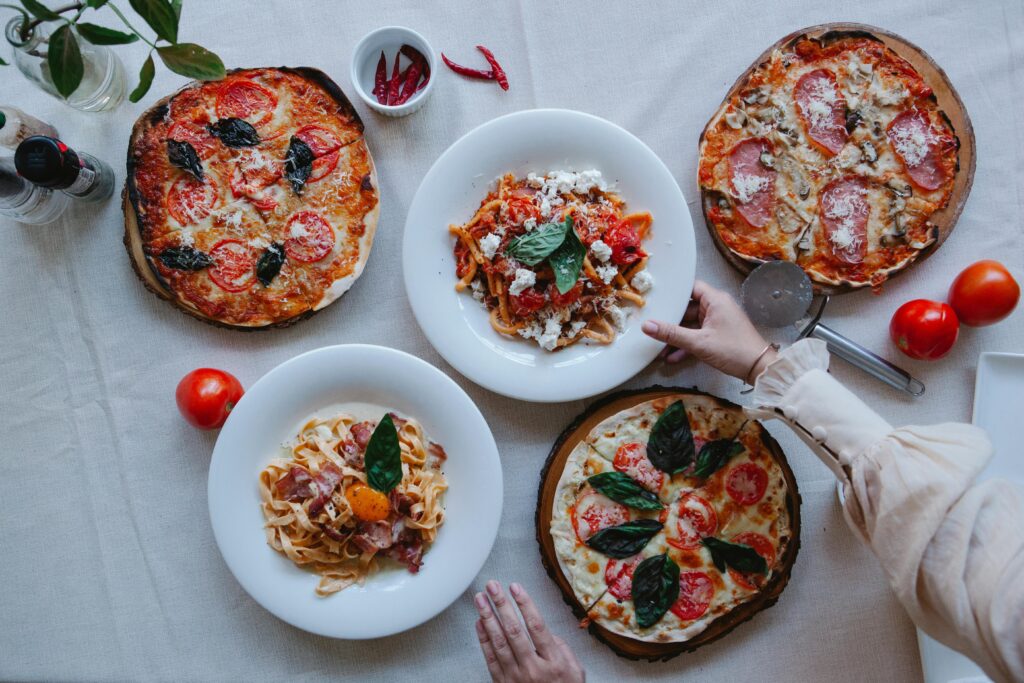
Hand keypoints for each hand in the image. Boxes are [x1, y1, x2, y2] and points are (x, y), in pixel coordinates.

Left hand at [474, 580, 584, 682]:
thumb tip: (546, 632)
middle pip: (514, 631)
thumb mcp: (575, 671)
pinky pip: (490, 659)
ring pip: (499, 643)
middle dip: (501, 605)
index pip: (536, 626)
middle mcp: (533, 669)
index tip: (515, 587)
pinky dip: (483, 639)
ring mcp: (516, 678)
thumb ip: (561, 648)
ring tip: (480, 599)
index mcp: (553, 662)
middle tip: (492, 586)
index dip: (525, 604)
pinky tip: (479, 623)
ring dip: (487, 618)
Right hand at [642, 279, 776, 381]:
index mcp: (715, 300)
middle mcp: (717, 307)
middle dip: (670, 321)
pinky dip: (687, 344)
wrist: (758, 368)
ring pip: (691, 325)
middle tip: (652, 326)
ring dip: (676, 337)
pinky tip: (672, 357)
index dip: (673, 293)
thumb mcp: (698, 342)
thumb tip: (646, 326)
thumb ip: (671, 334)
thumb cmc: (732, 350)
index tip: (656, 299)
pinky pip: (698, 335)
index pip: (690, 287)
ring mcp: (718, 322)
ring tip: (659, 349)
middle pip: (687, 308)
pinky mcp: (719, 335)